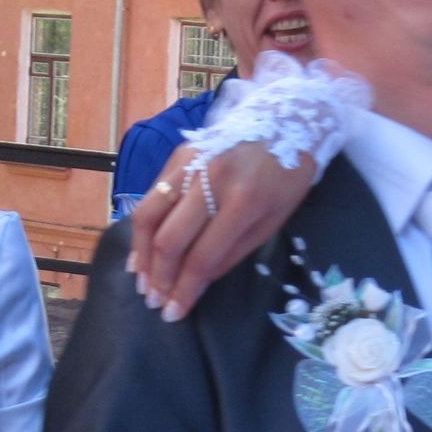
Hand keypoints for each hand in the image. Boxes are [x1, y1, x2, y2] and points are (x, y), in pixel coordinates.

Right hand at [127, 143, 316, 321]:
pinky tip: (142, 248)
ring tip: (141, 280)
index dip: (183, 290)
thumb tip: (196, 281)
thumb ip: (233, 251)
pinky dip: (143, 226)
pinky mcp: (179, 153)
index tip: (173, 313)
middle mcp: (210, 180)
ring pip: (149, 215)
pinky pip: (152, 194)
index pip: (202, 257)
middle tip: (153, 302)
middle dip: (158, 277)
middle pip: (169, 238)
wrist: (289, 117)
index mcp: (243, 202)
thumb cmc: (289, 175)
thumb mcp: (273, 221)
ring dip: (141, 253)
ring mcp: (190, 163)